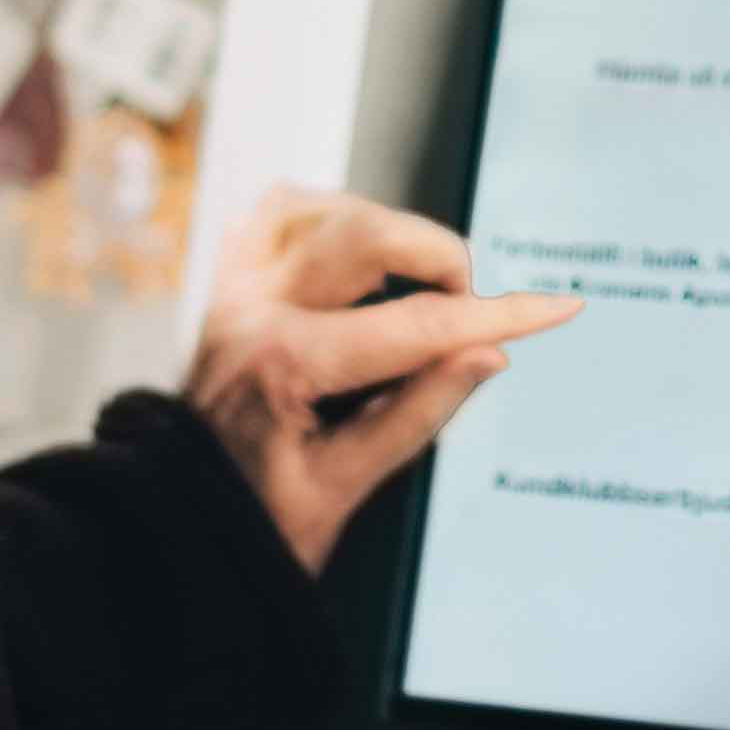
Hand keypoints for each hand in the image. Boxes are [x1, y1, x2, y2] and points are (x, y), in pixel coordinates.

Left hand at [184, 190, 577, 574]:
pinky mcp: (226, 279)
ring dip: (385, 231)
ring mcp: (231, 286)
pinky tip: (359, 251)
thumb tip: (489, 351)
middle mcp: (250, 309)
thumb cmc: (255, 521)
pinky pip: (280, 211)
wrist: (173, 520)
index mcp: (283, 364)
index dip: (499, 315)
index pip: (418, 325)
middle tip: (464, 311)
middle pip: (365, 233)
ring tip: (418, 285)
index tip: (556, 307)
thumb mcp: (344, 488)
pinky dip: (332, 217)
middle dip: (437, 258)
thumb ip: (418, 412)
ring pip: (324, 208)